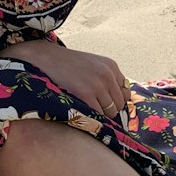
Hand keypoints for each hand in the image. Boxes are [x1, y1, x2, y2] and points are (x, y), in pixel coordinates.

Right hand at [17, 40, 131, 118]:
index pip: (125, 91)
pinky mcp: (86, 93)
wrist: (49, 58)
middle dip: (110, 109)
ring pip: (110, 111)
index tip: (106, 103)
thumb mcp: (94, 65)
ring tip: (89, 109)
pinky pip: (98, 113)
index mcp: (112, 66)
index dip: (116, 100)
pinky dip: (93, 116)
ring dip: (101, 114)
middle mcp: (107, 74)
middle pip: (119, 103)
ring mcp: (97, 84)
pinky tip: (84, 111)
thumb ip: (108, 79)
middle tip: (96, 108)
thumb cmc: (70, 64)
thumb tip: (122, 101)